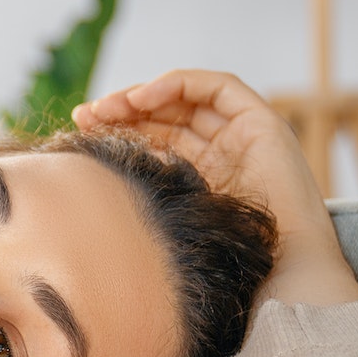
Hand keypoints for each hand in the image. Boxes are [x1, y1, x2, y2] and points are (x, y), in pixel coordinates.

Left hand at [73, 70, 357, 306]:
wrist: (277, 272)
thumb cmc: (219, 263)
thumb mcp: (164, 225)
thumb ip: (140, 204)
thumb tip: (80, 201)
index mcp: (201, 177)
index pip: (156, 139)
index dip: (120, 130)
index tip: (83, 131)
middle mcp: (222, 153)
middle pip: (167, 117)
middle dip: (123, 110)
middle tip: (85, 116)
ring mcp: (243, 136)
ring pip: (186, 100)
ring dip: (143, 95)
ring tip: (107, 107)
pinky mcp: (263, 123)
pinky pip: (218, 87)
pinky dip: (178, 84)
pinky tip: (142, 98)